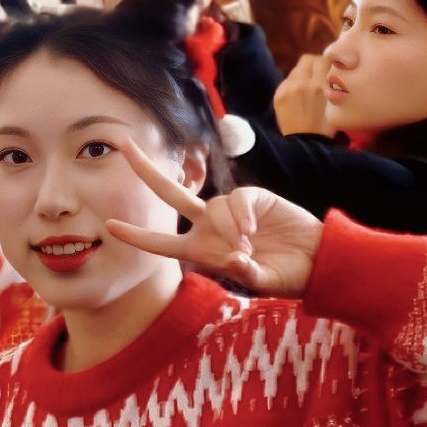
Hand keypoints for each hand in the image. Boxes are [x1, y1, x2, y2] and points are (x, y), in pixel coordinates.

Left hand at [102, 134, 322, 296]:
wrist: (317, 259)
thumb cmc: (287, 274)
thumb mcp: (263, 281)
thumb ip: (246, 273)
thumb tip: (233, 259)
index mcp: (201, 250)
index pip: (161, 243)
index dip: (136, 235)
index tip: (109, 226)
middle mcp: (208, 226)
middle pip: (169, 193)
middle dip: (146, 170)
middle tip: (122, 146)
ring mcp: (228, 210)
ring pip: (213, 207)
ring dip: (229, 229)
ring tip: (249, 247)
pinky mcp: (251, 196)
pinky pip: (236, 201)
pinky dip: (241, 216)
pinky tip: (254, 232)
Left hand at [273, 54, 334, 137]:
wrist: (306, 143)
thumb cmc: (327, 125)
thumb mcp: (337, 103)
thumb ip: (334, 84)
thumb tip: (333, 68)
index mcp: (321, 86)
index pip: (323, 59)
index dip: (328, 62)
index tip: (330, 68)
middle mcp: (303, 84)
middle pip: (308, 59)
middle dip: (314, 64)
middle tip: (318, 74)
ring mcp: (287, 89)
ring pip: (296, 70)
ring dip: (303, 74)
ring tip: (308, 87)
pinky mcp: (278, 95)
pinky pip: (287, 81)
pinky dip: (294, 84)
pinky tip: (298, 96)